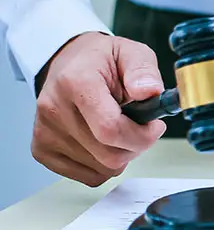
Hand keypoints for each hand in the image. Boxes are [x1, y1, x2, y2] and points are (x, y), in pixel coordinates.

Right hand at [32, 32, 166, 186]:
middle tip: (140, 127)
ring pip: (102, 169)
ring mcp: (45, 132)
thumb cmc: (101, 61)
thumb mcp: (131, 53)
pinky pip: (88, 176)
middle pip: (109, 155)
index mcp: (76, 82)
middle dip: (136, 146)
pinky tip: (104, 142)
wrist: (67, 63)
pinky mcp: (42, 149)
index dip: (143, 135)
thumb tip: (149, 91)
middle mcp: (54, 109)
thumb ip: (144, 70)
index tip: (155, 125)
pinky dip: (105, 165)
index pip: (111, 129)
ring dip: (121, 155)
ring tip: (119, 128)